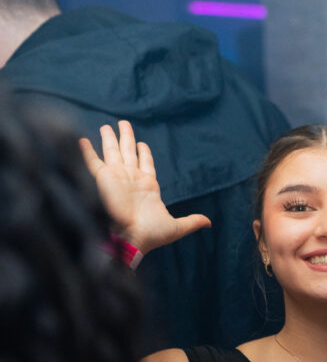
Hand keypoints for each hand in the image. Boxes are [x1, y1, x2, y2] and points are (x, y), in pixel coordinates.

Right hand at [79, 120, 210, 253]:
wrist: (132, 239)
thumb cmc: (152, 235)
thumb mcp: (176, 227)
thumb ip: (191, 221)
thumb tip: (209, 223)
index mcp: (148, 186)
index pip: (145, 163)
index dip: (144, 153)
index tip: (142, 143)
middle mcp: (131, 178)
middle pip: (128, 152)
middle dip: (126, 138)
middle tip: (123, 123)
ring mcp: (117, 177)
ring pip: (112, 152)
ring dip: (110, 138)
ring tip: (108, 126)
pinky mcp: (103, 179)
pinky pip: (94, 162)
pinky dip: (88, 151)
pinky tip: (83, 140)